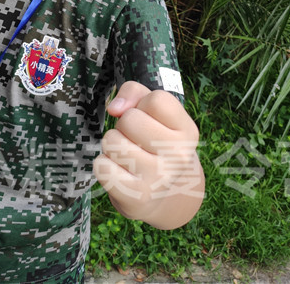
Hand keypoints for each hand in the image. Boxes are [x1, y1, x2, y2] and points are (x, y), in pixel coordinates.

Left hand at [93, 81, 202, 227]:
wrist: (162, 195)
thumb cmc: (152, 140)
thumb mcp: (153, 111)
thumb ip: (135, 92)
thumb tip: (115, 108)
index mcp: (187, 131)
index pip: (156, 100)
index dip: (142, 104)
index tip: (148, 118)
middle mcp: (179, 156)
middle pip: (129, 119)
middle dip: (124, 125)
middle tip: (135, 140)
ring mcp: (159, 179)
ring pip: (112, 141)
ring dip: (112, 144)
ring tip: (127, 155)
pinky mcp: (137, 198)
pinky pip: (102, 167)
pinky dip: (102, 165)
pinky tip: (118, 171)